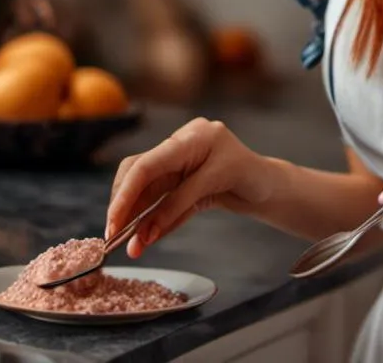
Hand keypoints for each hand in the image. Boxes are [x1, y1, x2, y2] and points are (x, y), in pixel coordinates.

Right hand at [105, 116, 270, 256]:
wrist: (269, 184)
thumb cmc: (252, 174)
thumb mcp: (216, 183)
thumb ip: (178, 204)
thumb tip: (144, 232)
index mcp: (192, 137)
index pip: (147, 164)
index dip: (125, 194)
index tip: (113, 222)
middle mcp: (182, 147)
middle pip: (139, 174)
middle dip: (124, 206)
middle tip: (113, 237)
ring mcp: (181, 164)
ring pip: (147, 191)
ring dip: (137, 219)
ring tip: (131, 246)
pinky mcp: (183, 183)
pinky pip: (162, 202)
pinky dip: (154, 221)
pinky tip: (146, 239)